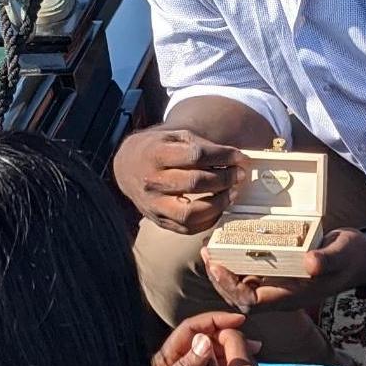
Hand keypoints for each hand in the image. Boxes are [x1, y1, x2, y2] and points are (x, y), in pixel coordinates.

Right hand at [113, 127, 249, 234]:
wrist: (126, 167)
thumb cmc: (158, 149)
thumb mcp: (175, 137)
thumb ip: (203, 146)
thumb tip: (237, 159)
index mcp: (156, 154)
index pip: (195, 156)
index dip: (222, 157)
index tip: (238, 157)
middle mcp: (151, 181)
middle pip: (194, 183)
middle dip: (223, 179)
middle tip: (239, 175)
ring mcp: (153, 205)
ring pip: (190, 213)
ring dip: (218, 204)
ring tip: (232, 193)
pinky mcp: (158, 221)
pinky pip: (187, 228)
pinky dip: (208, 220)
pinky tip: (219, 207)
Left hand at [204, 228, 365, 312]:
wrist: (362, 258)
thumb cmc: (352, 257)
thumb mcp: (343, 254)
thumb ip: (327, 259)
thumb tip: (310, 263)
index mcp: (292, 295)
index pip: (251, 301)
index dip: (230, 287)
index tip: (217, 265)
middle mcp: (281, 293)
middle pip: (240, 296)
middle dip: (219, 279)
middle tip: (207, 253)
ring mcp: (280, 285)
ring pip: (242, 286)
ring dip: (224, 270)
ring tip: (210, 248)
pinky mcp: (280, 273)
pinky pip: (251, 273)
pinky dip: (235, 261)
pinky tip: (227, 244)